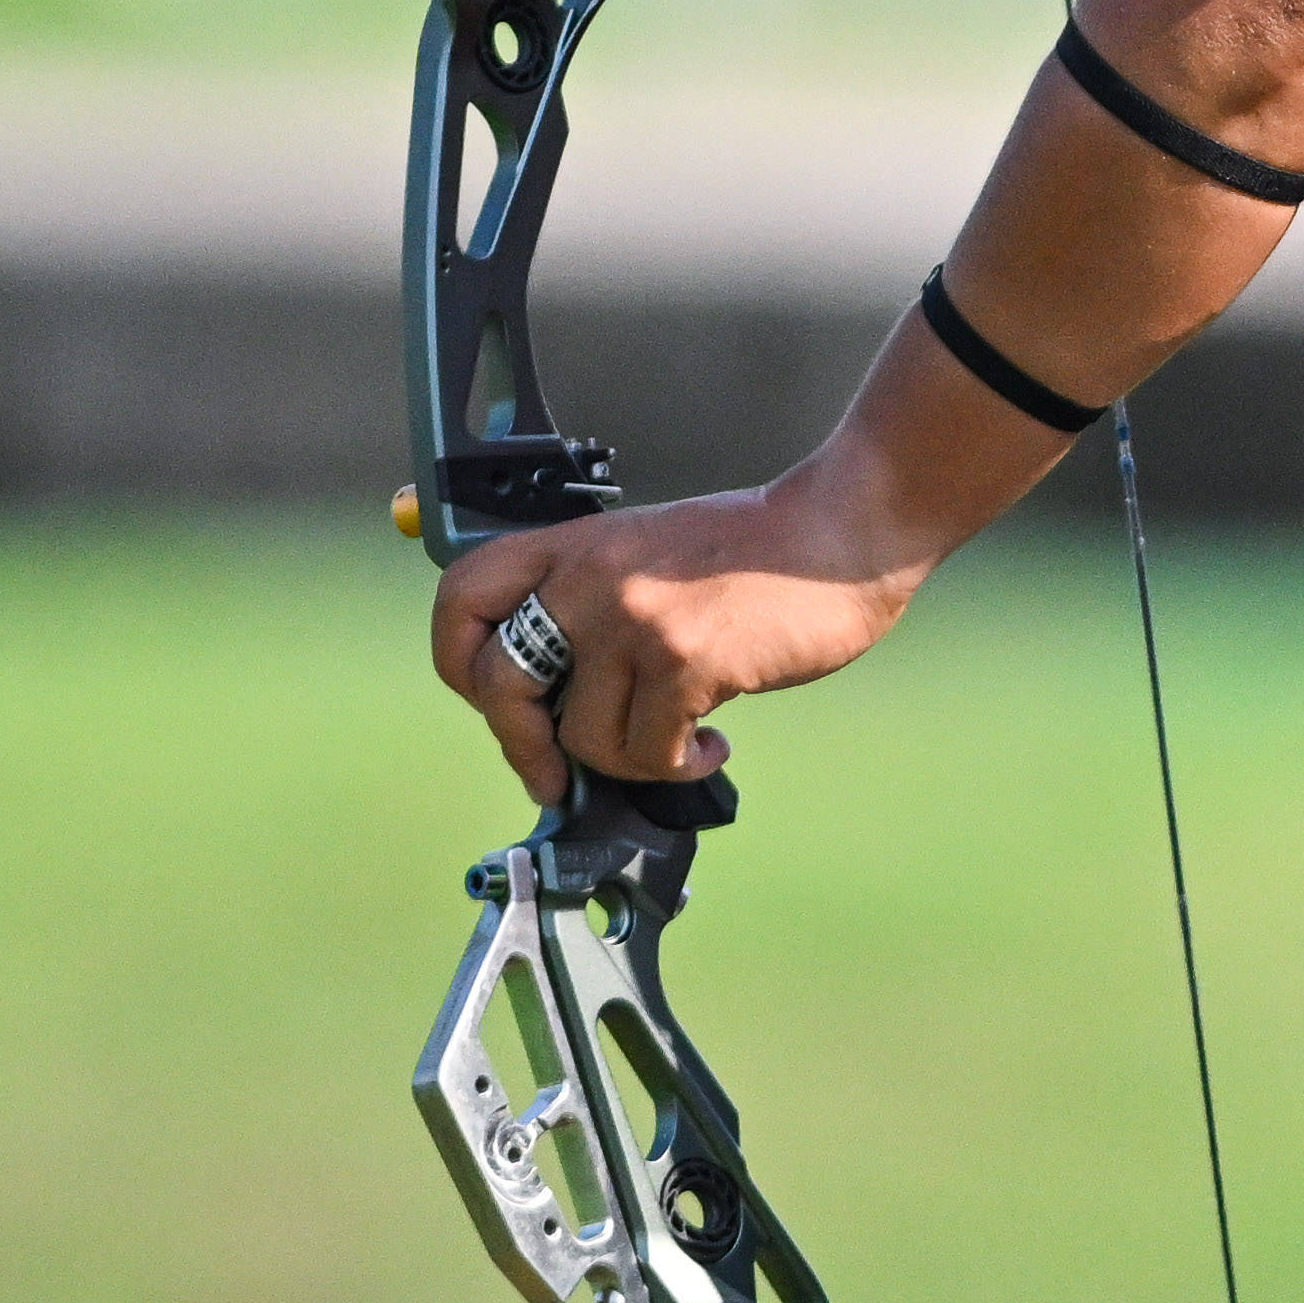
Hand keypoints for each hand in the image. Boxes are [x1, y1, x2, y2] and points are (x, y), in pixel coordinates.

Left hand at [428, 479, 924, 805]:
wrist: (844, 528)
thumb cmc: (756, 546)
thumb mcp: (646, 547)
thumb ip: (591, 595)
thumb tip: (553, 690)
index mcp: (573, 544)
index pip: (460, 599)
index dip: (461, 664)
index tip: (494, 702)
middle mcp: (591, 578)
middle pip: (500, 684)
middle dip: (524, 745)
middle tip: (555, 774)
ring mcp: (636, 620)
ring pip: (582, 737)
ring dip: (629, 760)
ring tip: (677, 745)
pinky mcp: (688, 662)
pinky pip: (650, 753)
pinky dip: (681, 764)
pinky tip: (714, 742)